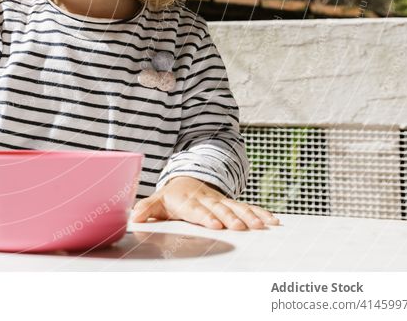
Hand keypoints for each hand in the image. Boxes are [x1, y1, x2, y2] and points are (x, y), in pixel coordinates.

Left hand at [130, 175, 279, 229]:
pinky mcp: (231, 203)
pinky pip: (248, 207)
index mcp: (188, 201)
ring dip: (250, 216)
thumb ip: (147, 209)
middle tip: (241, 227)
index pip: (197, 210)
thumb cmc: (172, 197)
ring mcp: (221, 201)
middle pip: (220, 209)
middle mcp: (207, 199)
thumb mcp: (158, 201)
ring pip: (237, 207)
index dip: (206, 217)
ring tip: (262, 225)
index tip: (215, 225)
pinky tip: (273, 220)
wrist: (188, 180)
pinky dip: (261, 213)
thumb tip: (133, 216)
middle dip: (231, 218)